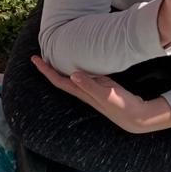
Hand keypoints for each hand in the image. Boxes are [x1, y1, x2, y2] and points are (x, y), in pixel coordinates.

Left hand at [32, 56, 170, 134]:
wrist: (136, 116)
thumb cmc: (121, 106)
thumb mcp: (106, 94)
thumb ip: (90, 85)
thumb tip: (73, 74)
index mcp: (82, 92)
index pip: (58, 80)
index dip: (45, 70)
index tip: (34, 59)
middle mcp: (83, 91)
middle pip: (60, 78)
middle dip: (48, 68)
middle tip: (38, 56)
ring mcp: (92, 89)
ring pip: (70, 77)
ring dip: (60, 68)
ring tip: (53, 57)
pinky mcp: (101, 86)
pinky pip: (83, 75)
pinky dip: (76, 68)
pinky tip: (77, 62)